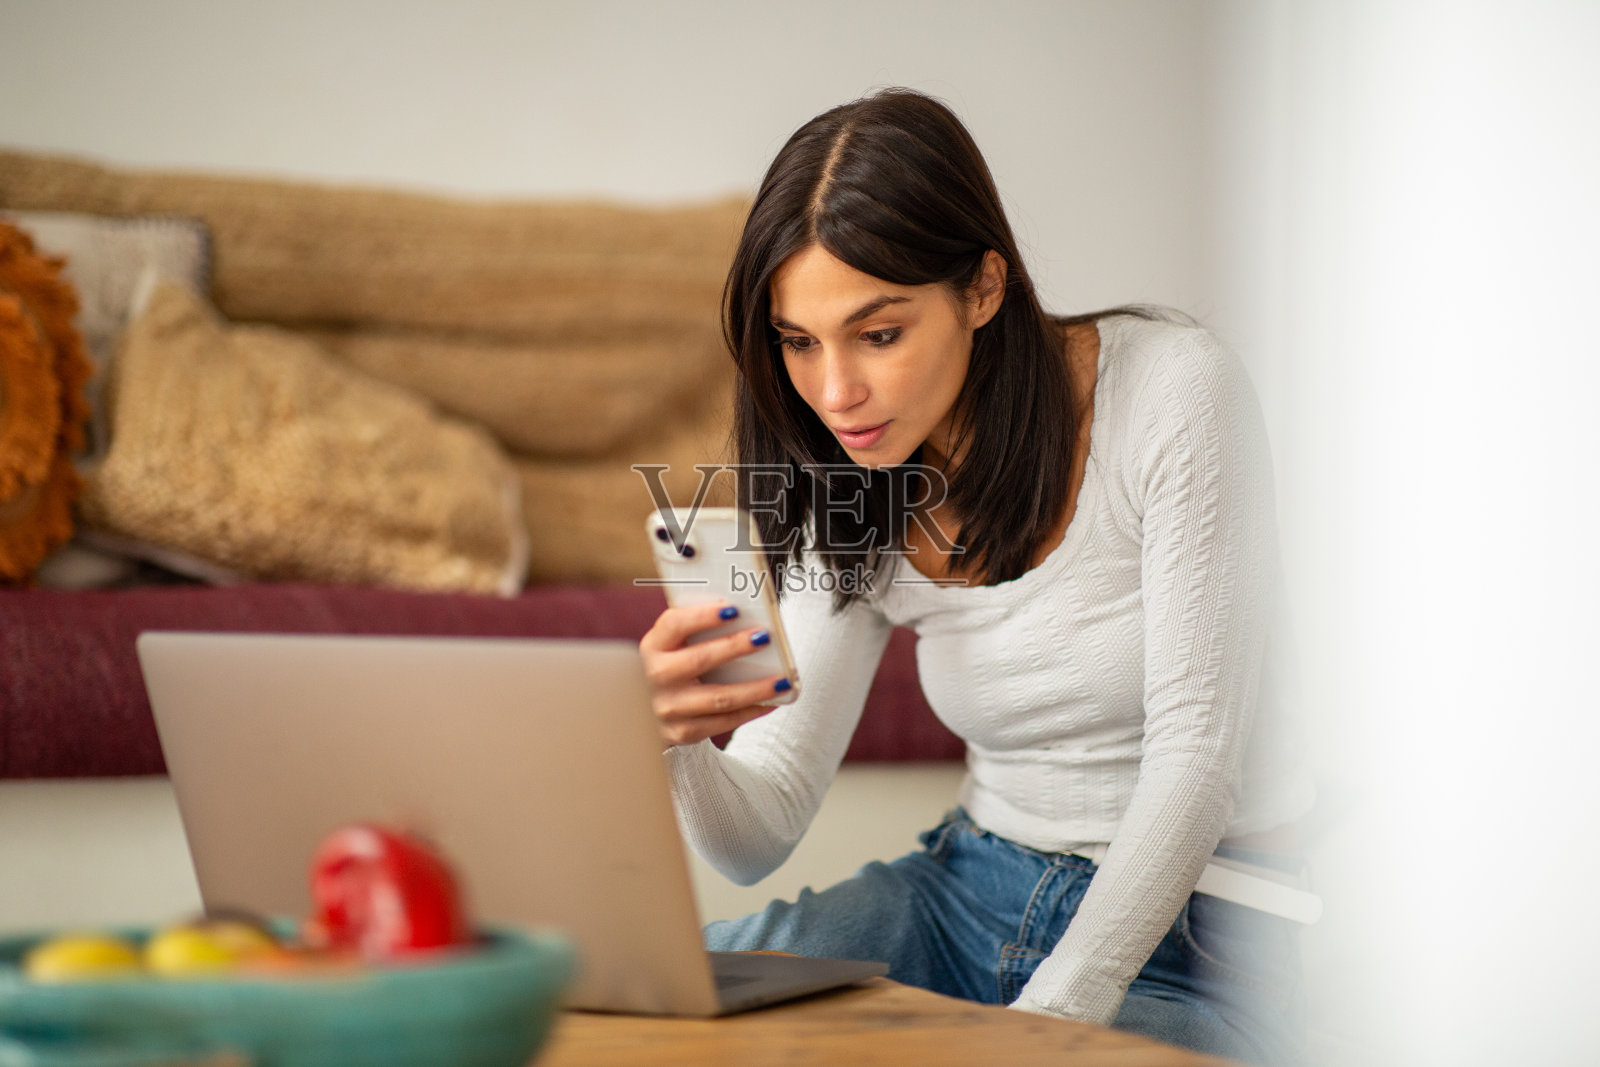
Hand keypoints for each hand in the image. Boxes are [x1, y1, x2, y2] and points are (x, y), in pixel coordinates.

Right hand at [639, 601, 790, 746]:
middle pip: (699, 660)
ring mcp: (667, 708)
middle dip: (735, 647)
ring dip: (755, 688)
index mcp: (652, 647)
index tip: (733, 609)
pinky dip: (751, 711)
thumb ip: (695, 631)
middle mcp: (654, 678)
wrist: (646, 711)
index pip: (674, 625)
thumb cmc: (670, 666)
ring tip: (782, 680)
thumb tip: (742, 618)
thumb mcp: (670, 645)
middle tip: (764, 638)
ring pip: (719, 698)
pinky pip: (724, 722)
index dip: (703, 616)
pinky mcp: (682, 732)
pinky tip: (771, 701)